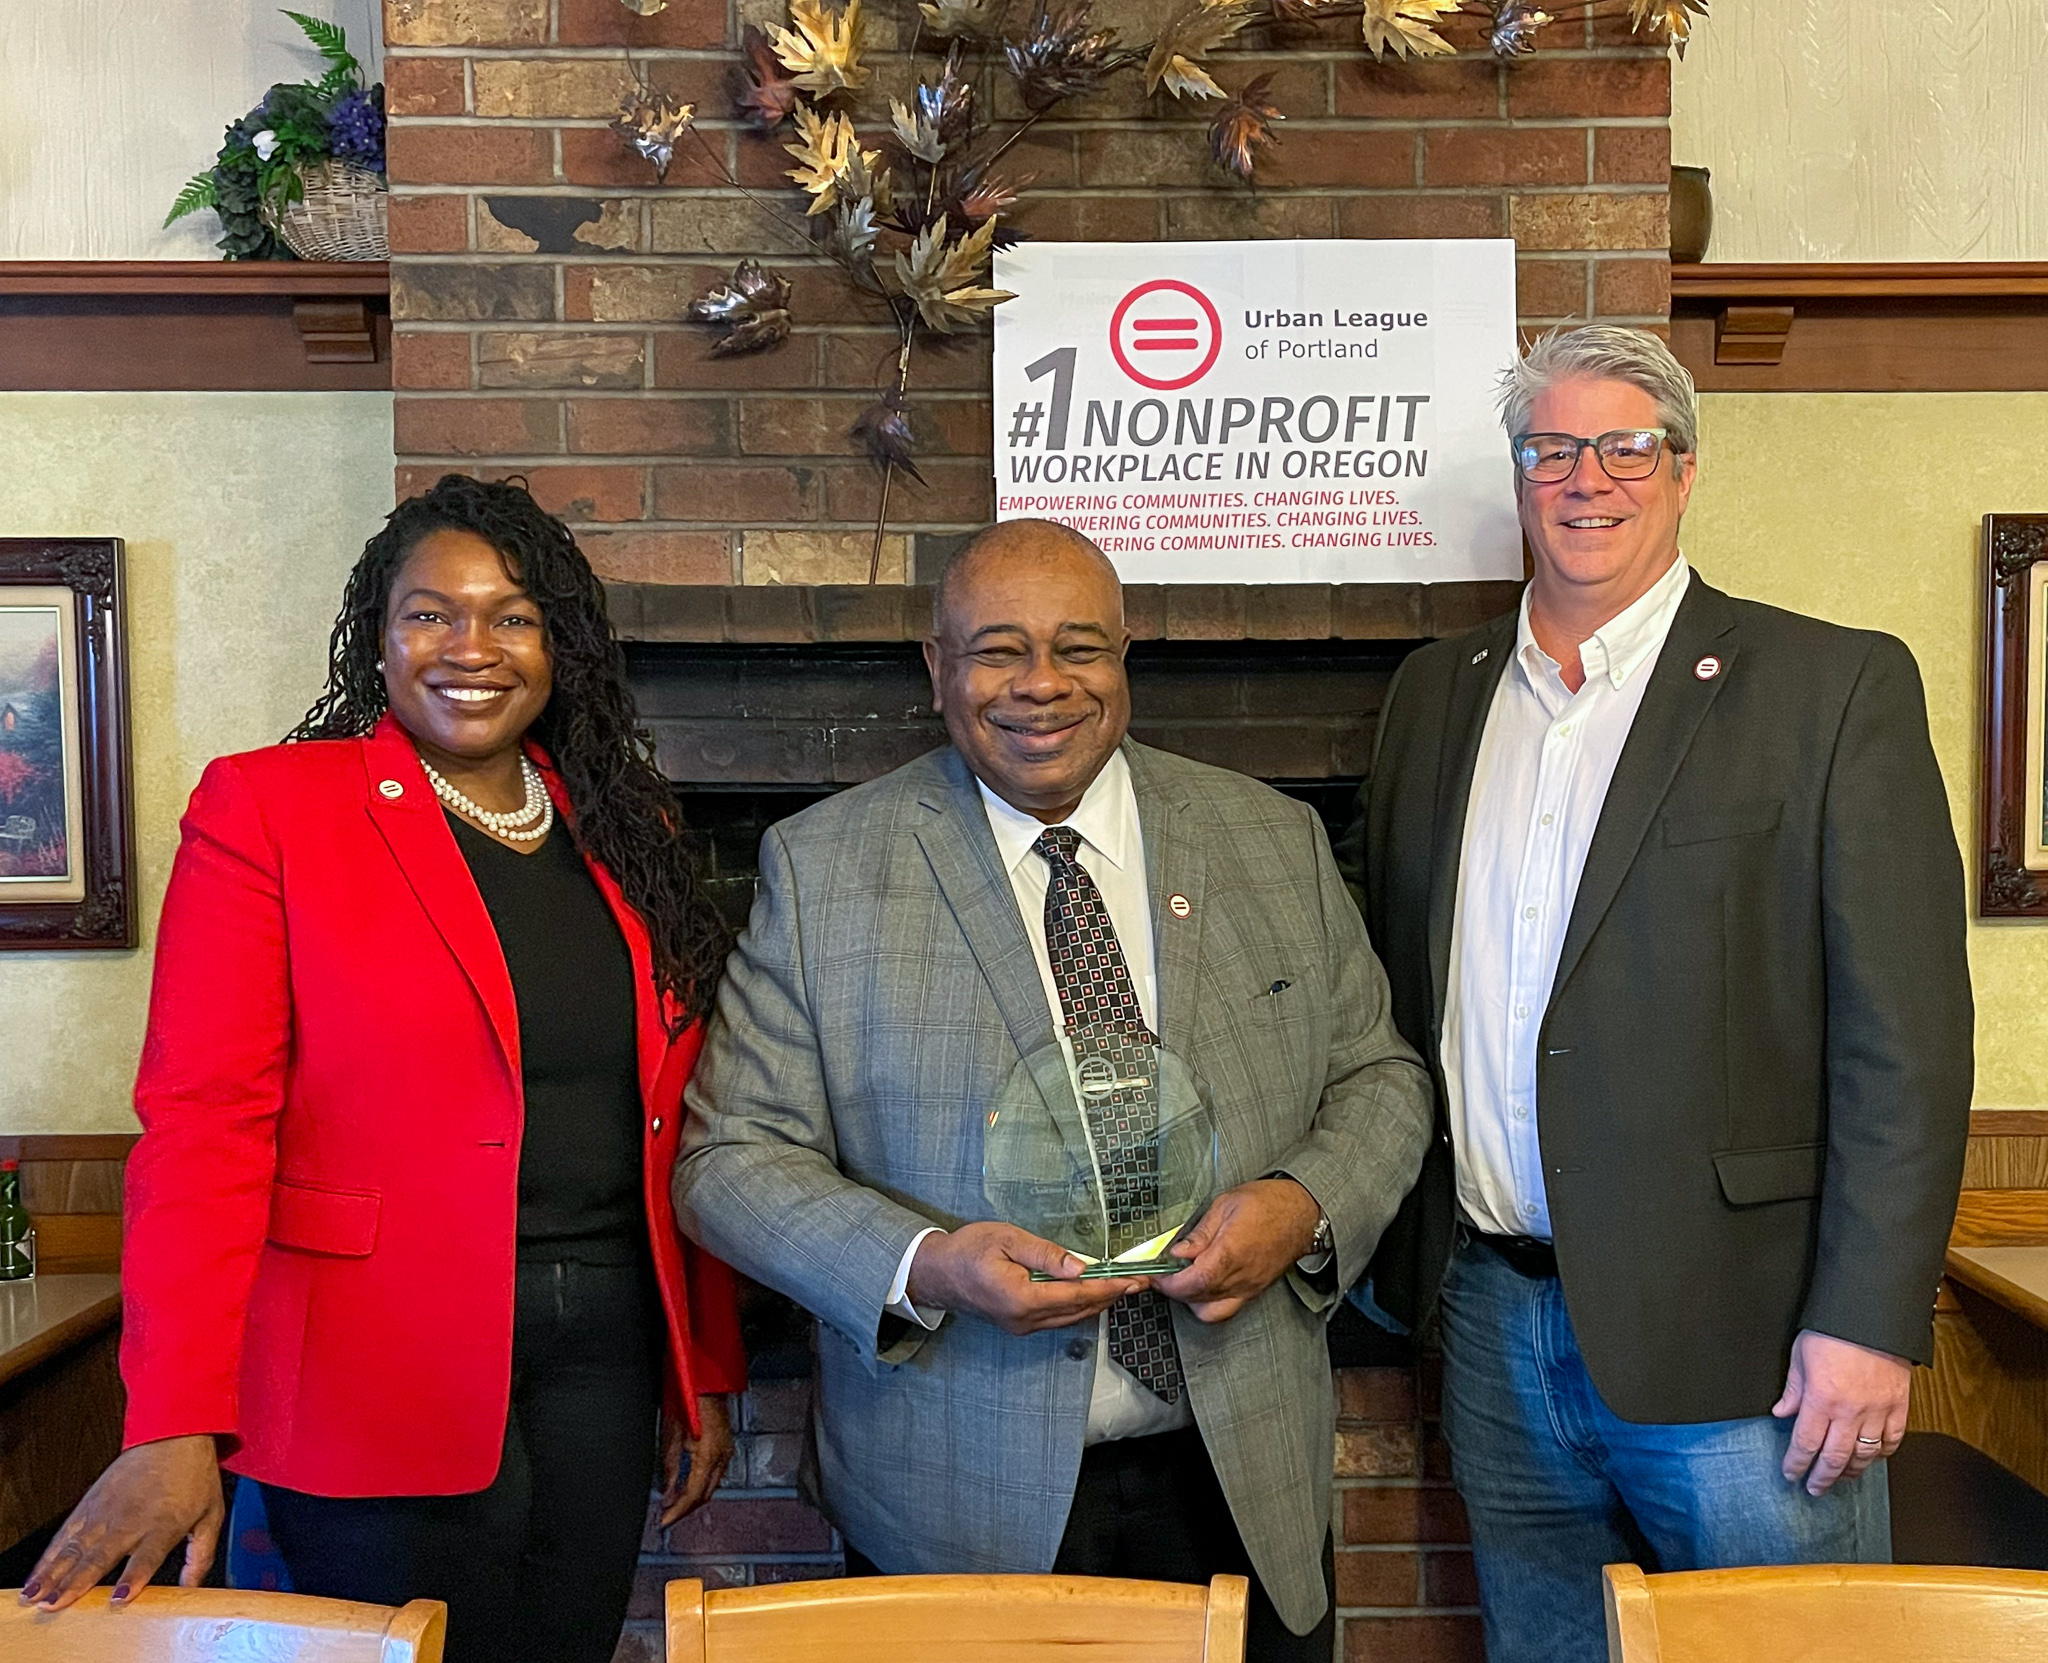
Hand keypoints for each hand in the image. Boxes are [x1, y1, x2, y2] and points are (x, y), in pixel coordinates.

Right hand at [21, 1434, 223, 1609]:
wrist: (174, 1436)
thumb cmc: (194, 1476)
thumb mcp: (211, 1515)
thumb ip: (201, 1555)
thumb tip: (192, 1589)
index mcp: (164, 1525)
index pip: (148, 1556)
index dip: (134, 1577)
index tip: (120, 1597)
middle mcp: (131, 1520)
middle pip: (100, 1556)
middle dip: (76, 1582)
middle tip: (55, 1604)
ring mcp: (106, 1512)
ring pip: (75, 1548)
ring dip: (53, 1574)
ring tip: (36, 1596)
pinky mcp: (89, 1504)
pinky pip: (65, 1535)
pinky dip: (48, 1556)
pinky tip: (36, 1575)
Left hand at [661, 1393, 734, 1526]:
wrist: (707, 1380)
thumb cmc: (689, 1397)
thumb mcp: (670, 1433)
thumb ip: (669, 1466)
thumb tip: (666, 1491)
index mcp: (708, 1454)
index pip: (692, 1495)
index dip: (677, 1512)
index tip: (664, 1522)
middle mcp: (722, 1455)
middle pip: (704, 1495)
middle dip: (684, 1509)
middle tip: (666, 1517)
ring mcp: (727, 1451)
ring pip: (710, 1487)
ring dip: (692, 1498)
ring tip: (672, 1505)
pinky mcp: (725, 1447)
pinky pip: (714, 1475)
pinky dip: (699, 1485)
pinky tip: (685, 1487)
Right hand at [907, 1222, 1141, 1335]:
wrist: (936, 1273)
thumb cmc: (967, 1250)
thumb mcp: (1007, 1239)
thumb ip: (1046, 1254)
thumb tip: (1080, 1267)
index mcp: (1022, 1298)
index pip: (1077, 1295)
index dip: (1109, 1288)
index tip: (1133, 1280)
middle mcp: (1025, 1319)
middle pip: (1079, 1310)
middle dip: (1111, 1296)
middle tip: (1138, 1282)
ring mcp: (1021, 1326)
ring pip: (1070, 1318)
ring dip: (1097, 1303)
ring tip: (1121, 1288)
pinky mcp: (1018, 1324)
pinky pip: (1057, 1319)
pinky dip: (1078, 1307)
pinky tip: (1090, 1296)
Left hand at [1152, 1178, 1321, 1323]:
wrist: (1303, 1212)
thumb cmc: (1269, 1203)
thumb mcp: (1226, 1204)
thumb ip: (1200, 1233)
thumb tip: (1177, 1252)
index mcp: (1231, 1253)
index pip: (1192, 1282)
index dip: (1169, 1283)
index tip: (1156, 1274)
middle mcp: (1241, 1277)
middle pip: (1198, 1299)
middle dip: (1174, 1290)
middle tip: (1164, 1273)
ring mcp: (1249, 1288)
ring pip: (1211, 1311)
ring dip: (1191, 1299)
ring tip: (1183, 1278)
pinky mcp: (1254, 1291)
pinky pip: (1226, 1309)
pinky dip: (1208, 1302)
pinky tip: (1202, 1283)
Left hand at [1772, 1328, 1910, 1495]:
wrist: (1872, 1316)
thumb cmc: (1832, 1331)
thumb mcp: (1800, 1356)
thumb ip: (1793, 1390)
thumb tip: (1782, 1413)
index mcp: (1821, 1399)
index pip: (1805, 1443)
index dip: (1796, 1463)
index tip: (1790, 1473)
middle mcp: (1850, 1412)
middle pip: (1834, 1457)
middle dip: (1822, 1477)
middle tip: (1814, 1488)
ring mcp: (1878, 1411)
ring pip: (1865, 1455)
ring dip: (1850, 1471)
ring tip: (1839, 1477)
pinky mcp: (1899, 1406)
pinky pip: (1892, 1440)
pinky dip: (1882, 1454)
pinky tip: (1871, 1458)